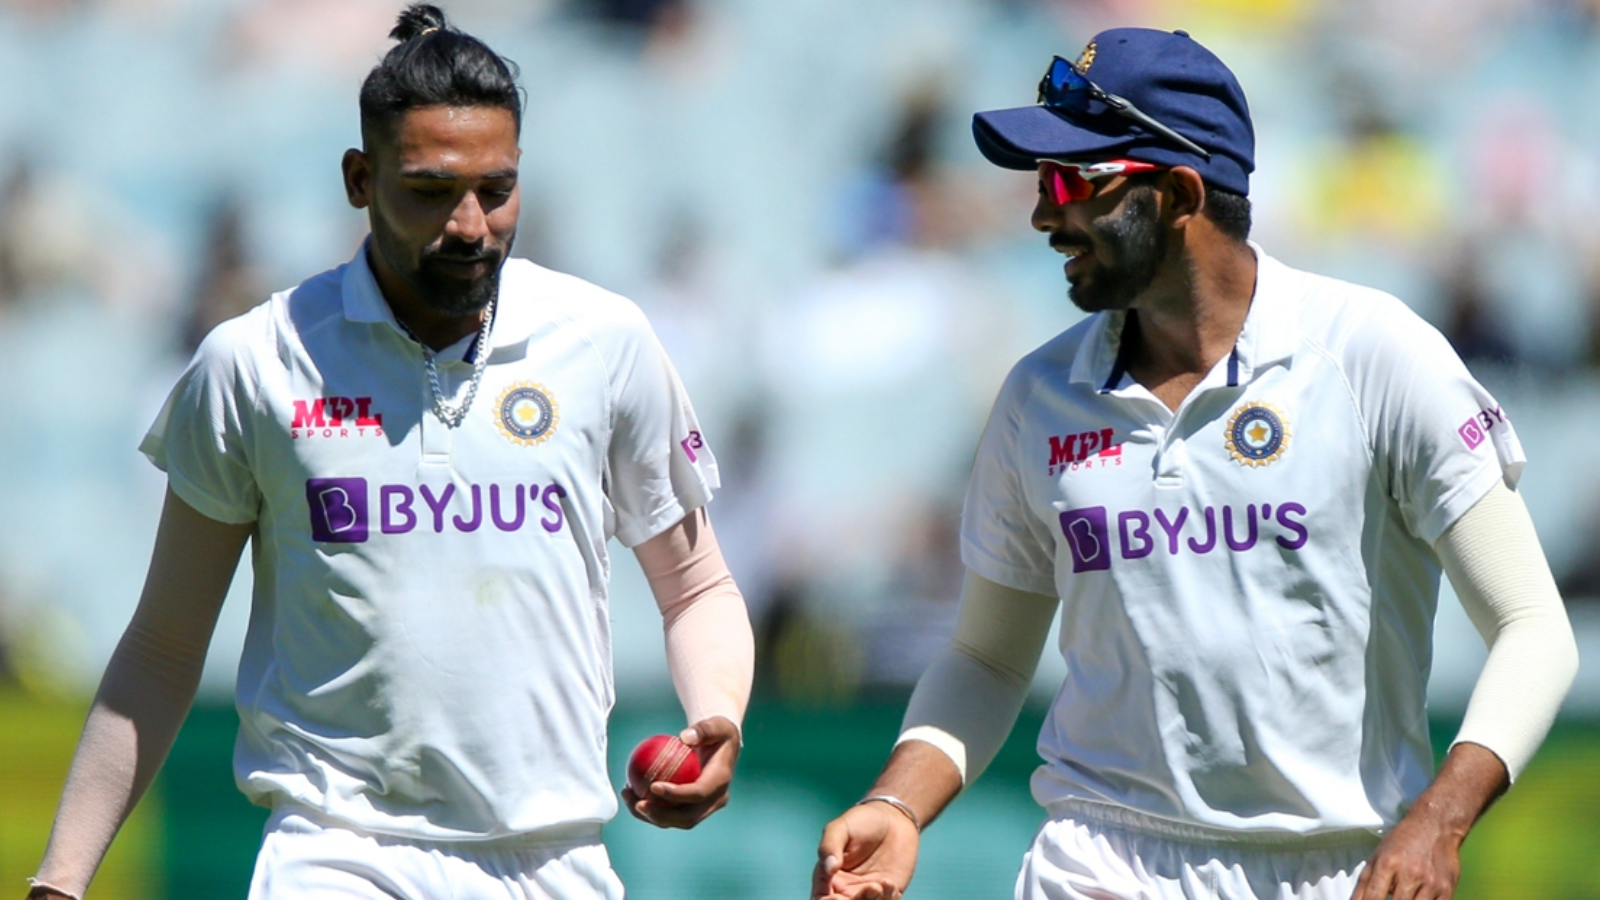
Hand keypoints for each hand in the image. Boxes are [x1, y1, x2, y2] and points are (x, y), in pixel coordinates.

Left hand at [620, 715, 739, 828]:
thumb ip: (703, 730)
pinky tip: (630, 792)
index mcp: (720, 782)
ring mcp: (704, 808)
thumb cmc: (717, 732)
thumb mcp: (716, 725)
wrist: (722, 747)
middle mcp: (715, 800)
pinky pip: (669, 813)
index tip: (653, 785)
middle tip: (638, 803)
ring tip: (628, 797)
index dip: (676, 794)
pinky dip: (650, 807)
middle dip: (660, 816)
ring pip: (675, 820)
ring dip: (649, 815)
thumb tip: (685, 737)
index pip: (699, 793)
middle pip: (687, 817)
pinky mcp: (692, 809)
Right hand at [811, 801, 920, 899]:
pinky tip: (891, 884)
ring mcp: (867, 893)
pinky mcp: (887, 894)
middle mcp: (846, 890)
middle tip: (871, 888)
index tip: (838, 898)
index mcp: (828, 877)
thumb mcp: (841, 828)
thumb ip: (830, 846)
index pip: (821, 899)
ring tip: (882, 884)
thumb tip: (829, 868)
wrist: (892, 818)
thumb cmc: (861, 821)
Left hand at [1350, 808, 1463, 899]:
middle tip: (1392, 896)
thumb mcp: (1377, 856)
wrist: (1435, 826)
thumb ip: (1364, 883)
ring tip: (1402, 897)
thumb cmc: (1401, 842)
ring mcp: (1431, 883)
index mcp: (1387, 864)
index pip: (1373, 898)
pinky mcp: (1447, 889)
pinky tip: (1416, 899)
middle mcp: (1410, 873)